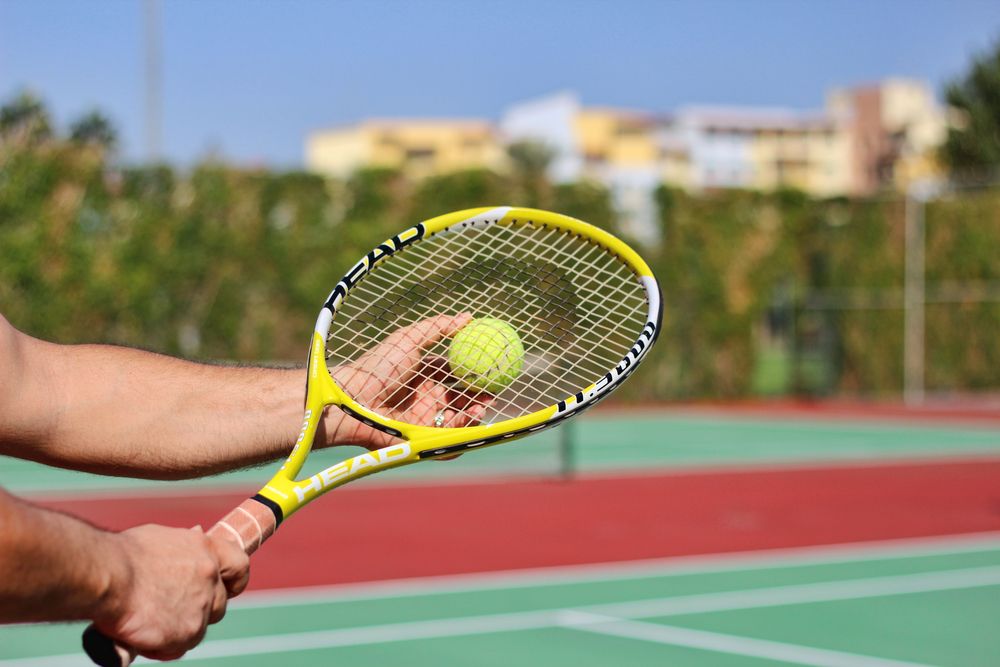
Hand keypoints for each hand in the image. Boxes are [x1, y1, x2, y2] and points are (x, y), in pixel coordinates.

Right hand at [93, 524, 249, 660]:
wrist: (107, 576)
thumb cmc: (122, 555)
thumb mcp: (160, 540)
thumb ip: (181, 551)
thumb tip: (187, 550)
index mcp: (206, 549)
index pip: (239, 566)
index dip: (233, 581)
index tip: (225, 588)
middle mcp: (210, 577)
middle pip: (218, 604)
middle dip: (198, 611)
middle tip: (169, 612)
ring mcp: (201, 606)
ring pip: (197, 628)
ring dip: (176, 631)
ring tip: (146, 625)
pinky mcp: (188, 632)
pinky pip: (178, 647)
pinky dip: (161, 647)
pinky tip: (141, 638)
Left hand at [326, 313, 491, 448]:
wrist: (353, 399)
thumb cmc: (379, 366)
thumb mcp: (410, 340)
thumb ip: (439, 327)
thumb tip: (469, 316)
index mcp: (424, 377)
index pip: (455, 376)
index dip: (474, 374)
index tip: (491, 368)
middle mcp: (426, 400)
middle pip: (461, 401)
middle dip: (480, 399)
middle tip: (494, 393)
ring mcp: (424, 421)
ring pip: (458, 422)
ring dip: (474, 416)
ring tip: (483, 407)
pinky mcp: (420, 441)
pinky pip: (447, 442)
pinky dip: (462, 434)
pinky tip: (470, 422)